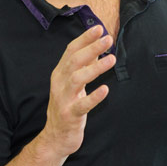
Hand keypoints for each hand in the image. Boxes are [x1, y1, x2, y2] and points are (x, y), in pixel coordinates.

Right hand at [40, 26, 115, 156]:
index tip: (99, 28)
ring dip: (95, 68)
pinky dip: (93, 97)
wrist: (55, 137)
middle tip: (108, 39)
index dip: (84, 38)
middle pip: (74, 61)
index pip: (71, 51)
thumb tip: (96, 48)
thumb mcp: (73, 85)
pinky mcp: (70, 115)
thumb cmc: (67, 107)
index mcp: (59, 74)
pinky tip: (105, 89)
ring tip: (111, 59)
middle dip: (91, 48)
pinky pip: (82, 105)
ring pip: (77, 79)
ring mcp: (63, 99)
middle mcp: (59, 84)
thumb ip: (83, 67)